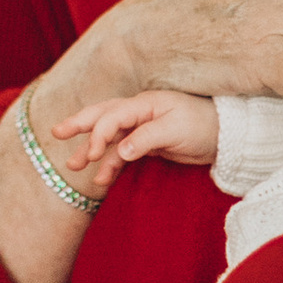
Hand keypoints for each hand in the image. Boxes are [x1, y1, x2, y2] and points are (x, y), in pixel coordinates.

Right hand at [58, 89, 223, 171]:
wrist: (225, 135)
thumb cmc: (203, 124)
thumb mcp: (176, 130)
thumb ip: (145, 139)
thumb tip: (120, 151)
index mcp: (144, 103)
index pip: (113, 116)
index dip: (100, 133)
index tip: (94, 153)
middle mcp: (138, 112)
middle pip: (102, 116)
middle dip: (79, 125)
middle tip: (57, 133)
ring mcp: (141, 128)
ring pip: (109, 137)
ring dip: (91, 150)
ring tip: (73, 166)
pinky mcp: (146, 143)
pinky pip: (122, 153)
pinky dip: (110, 164)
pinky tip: (101, 179)